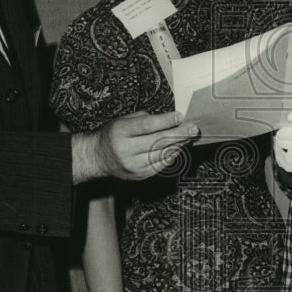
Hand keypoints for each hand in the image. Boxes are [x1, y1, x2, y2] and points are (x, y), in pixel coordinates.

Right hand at [73, 111, 198, 182]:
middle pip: (157, 141)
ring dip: (178, 145)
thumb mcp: (123, 120)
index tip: (180, 116)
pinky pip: (160, 165)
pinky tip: (178, 148)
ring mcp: (133, 165)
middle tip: (193, 128)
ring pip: (162, 154)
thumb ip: (145, 119)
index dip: (165, 121)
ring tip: (189, 136)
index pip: (147, 126)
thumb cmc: (114, 134)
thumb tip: (170, 119)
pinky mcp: (139, 175)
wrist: (98, 157)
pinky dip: (171, 156)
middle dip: (179, 134)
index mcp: (120, 132)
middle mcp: (125, 150)